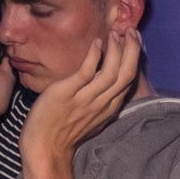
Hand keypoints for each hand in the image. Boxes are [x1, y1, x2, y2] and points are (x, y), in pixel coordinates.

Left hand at [20, 28, 141, 163]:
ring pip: (110, 73)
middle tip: (132, 31)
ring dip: (117, 50)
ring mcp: (85, 99)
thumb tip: (108, 87)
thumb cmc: (65, 133)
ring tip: (117, 33)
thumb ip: (102, 102)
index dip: (134, 58)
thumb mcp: (92, 119)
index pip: (128, 81)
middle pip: (126, 75)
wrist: (45, 148)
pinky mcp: (66, 94)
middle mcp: (102, 103)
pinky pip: (86, 73)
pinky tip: (98, 42)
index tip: (133, 41)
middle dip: (132, 50)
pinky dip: (94, 57)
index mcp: (109, 108)